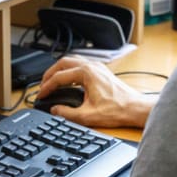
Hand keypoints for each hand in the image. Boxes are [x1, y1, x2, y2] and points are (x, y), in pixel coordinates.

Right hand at [37, 56, 155, 127]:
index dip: (47, 86)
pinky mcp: (102, 71)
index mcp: (87, 73)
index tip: (41, 95)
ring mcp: (98, 67)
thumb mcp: (87, 116)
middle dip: (50, 73)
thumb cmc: (118, 110)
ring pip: (72, 61)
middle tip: (42, 85)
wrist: (135, 108)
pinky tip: (68, 80)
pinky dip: (70, 70)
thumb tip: (55, 110)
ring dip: (60, 69)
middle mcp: (92, 66)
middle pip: (63, 62)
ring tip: (52, 81)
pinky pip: (81, 64)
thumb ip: (67, 113)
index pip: (59, 77)